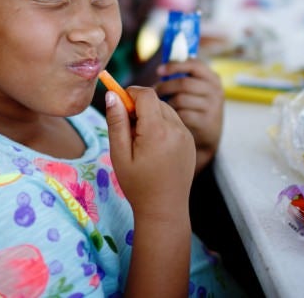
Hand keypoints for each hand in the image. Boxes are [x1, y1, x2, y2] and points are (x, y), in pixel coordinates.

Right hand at [104, 86, 194, 215]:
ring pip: (165, 110)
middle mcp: (176, 129)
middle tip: (127, 129)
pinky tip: (153, 146)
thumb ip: (116, 122)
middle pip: (156, 101)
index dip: (130, 94)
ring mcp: (186, 135)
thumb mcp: (120, 154)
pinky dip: (162, 124)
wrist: (164, 209)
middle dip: (139, 107)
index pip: (146, 95)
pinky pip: (174, 122)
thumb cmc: (137, 184)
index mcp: (157, 131)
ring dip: (151, 115)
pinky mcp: (190, 141)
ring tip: (140, 139)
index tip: (119, 105)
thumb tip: (112, 95)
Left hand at [154, 58, 223, 172]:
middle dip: (165, 86)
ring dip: (166, 102)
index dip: (174, 66)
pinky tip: (169, 117)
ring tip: (160, 105)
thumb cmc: (194, 106)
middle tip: (154, 92)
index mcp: (212, 78)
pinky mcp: (206, 122)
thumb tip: (161, 68)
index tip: (159, 70)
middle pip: (183, 83)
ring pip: (180, 99)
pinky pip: (182, 114)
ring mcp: (212, 107)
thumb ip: (183, 77)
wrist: (208, 134)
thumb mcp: (195, 89)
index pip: (194, 64)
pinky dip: (172, 115)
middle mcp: (215, 91)